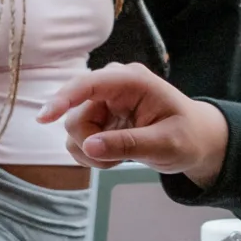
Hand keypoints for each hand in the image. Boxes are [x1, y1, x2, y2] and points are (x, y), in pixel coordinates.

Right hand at [36, 64, 228, 186]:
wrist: (196, 141)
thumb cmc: (188, 137)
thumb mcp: (165, 144)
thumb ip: (128, 144)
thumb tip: (90, 146)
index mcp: (131, 81)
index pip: (88, 85)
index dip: (63, 99)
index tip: (44, 118)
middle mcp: (111, 87)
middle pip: (75, 116)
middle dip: (89, 143)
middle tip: (116, 159)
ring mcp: (102, 103)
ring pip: (73, 132)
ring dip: (91, 153)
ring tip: (121, 157)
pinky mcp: (98, 119)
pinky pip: (78, 140)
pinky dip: (92, 155)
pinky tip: (115, 154)